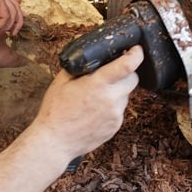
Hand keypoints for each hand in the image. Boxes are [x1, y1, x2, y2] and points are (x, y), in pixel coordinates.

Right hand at [32, 45, 143, 160]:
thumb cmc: (55, 111)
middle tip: (112, 73)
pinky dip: (112, 106)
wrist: (56, 142)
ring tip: (96, 96)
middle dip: (126, 73)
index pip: (127, 66)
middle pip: (133, 79)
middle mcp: (111, 99)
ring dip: (117, 91)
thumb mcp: (61, 81)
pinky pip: (119, 110)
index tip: (136, 49)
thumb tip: (88, 54)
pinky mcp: (115, 127)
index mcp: (98, 84)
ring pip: (125, 95)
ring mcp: (115, 115)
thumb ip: (78, 66)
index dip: (136, 55)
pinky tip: (95, 110)